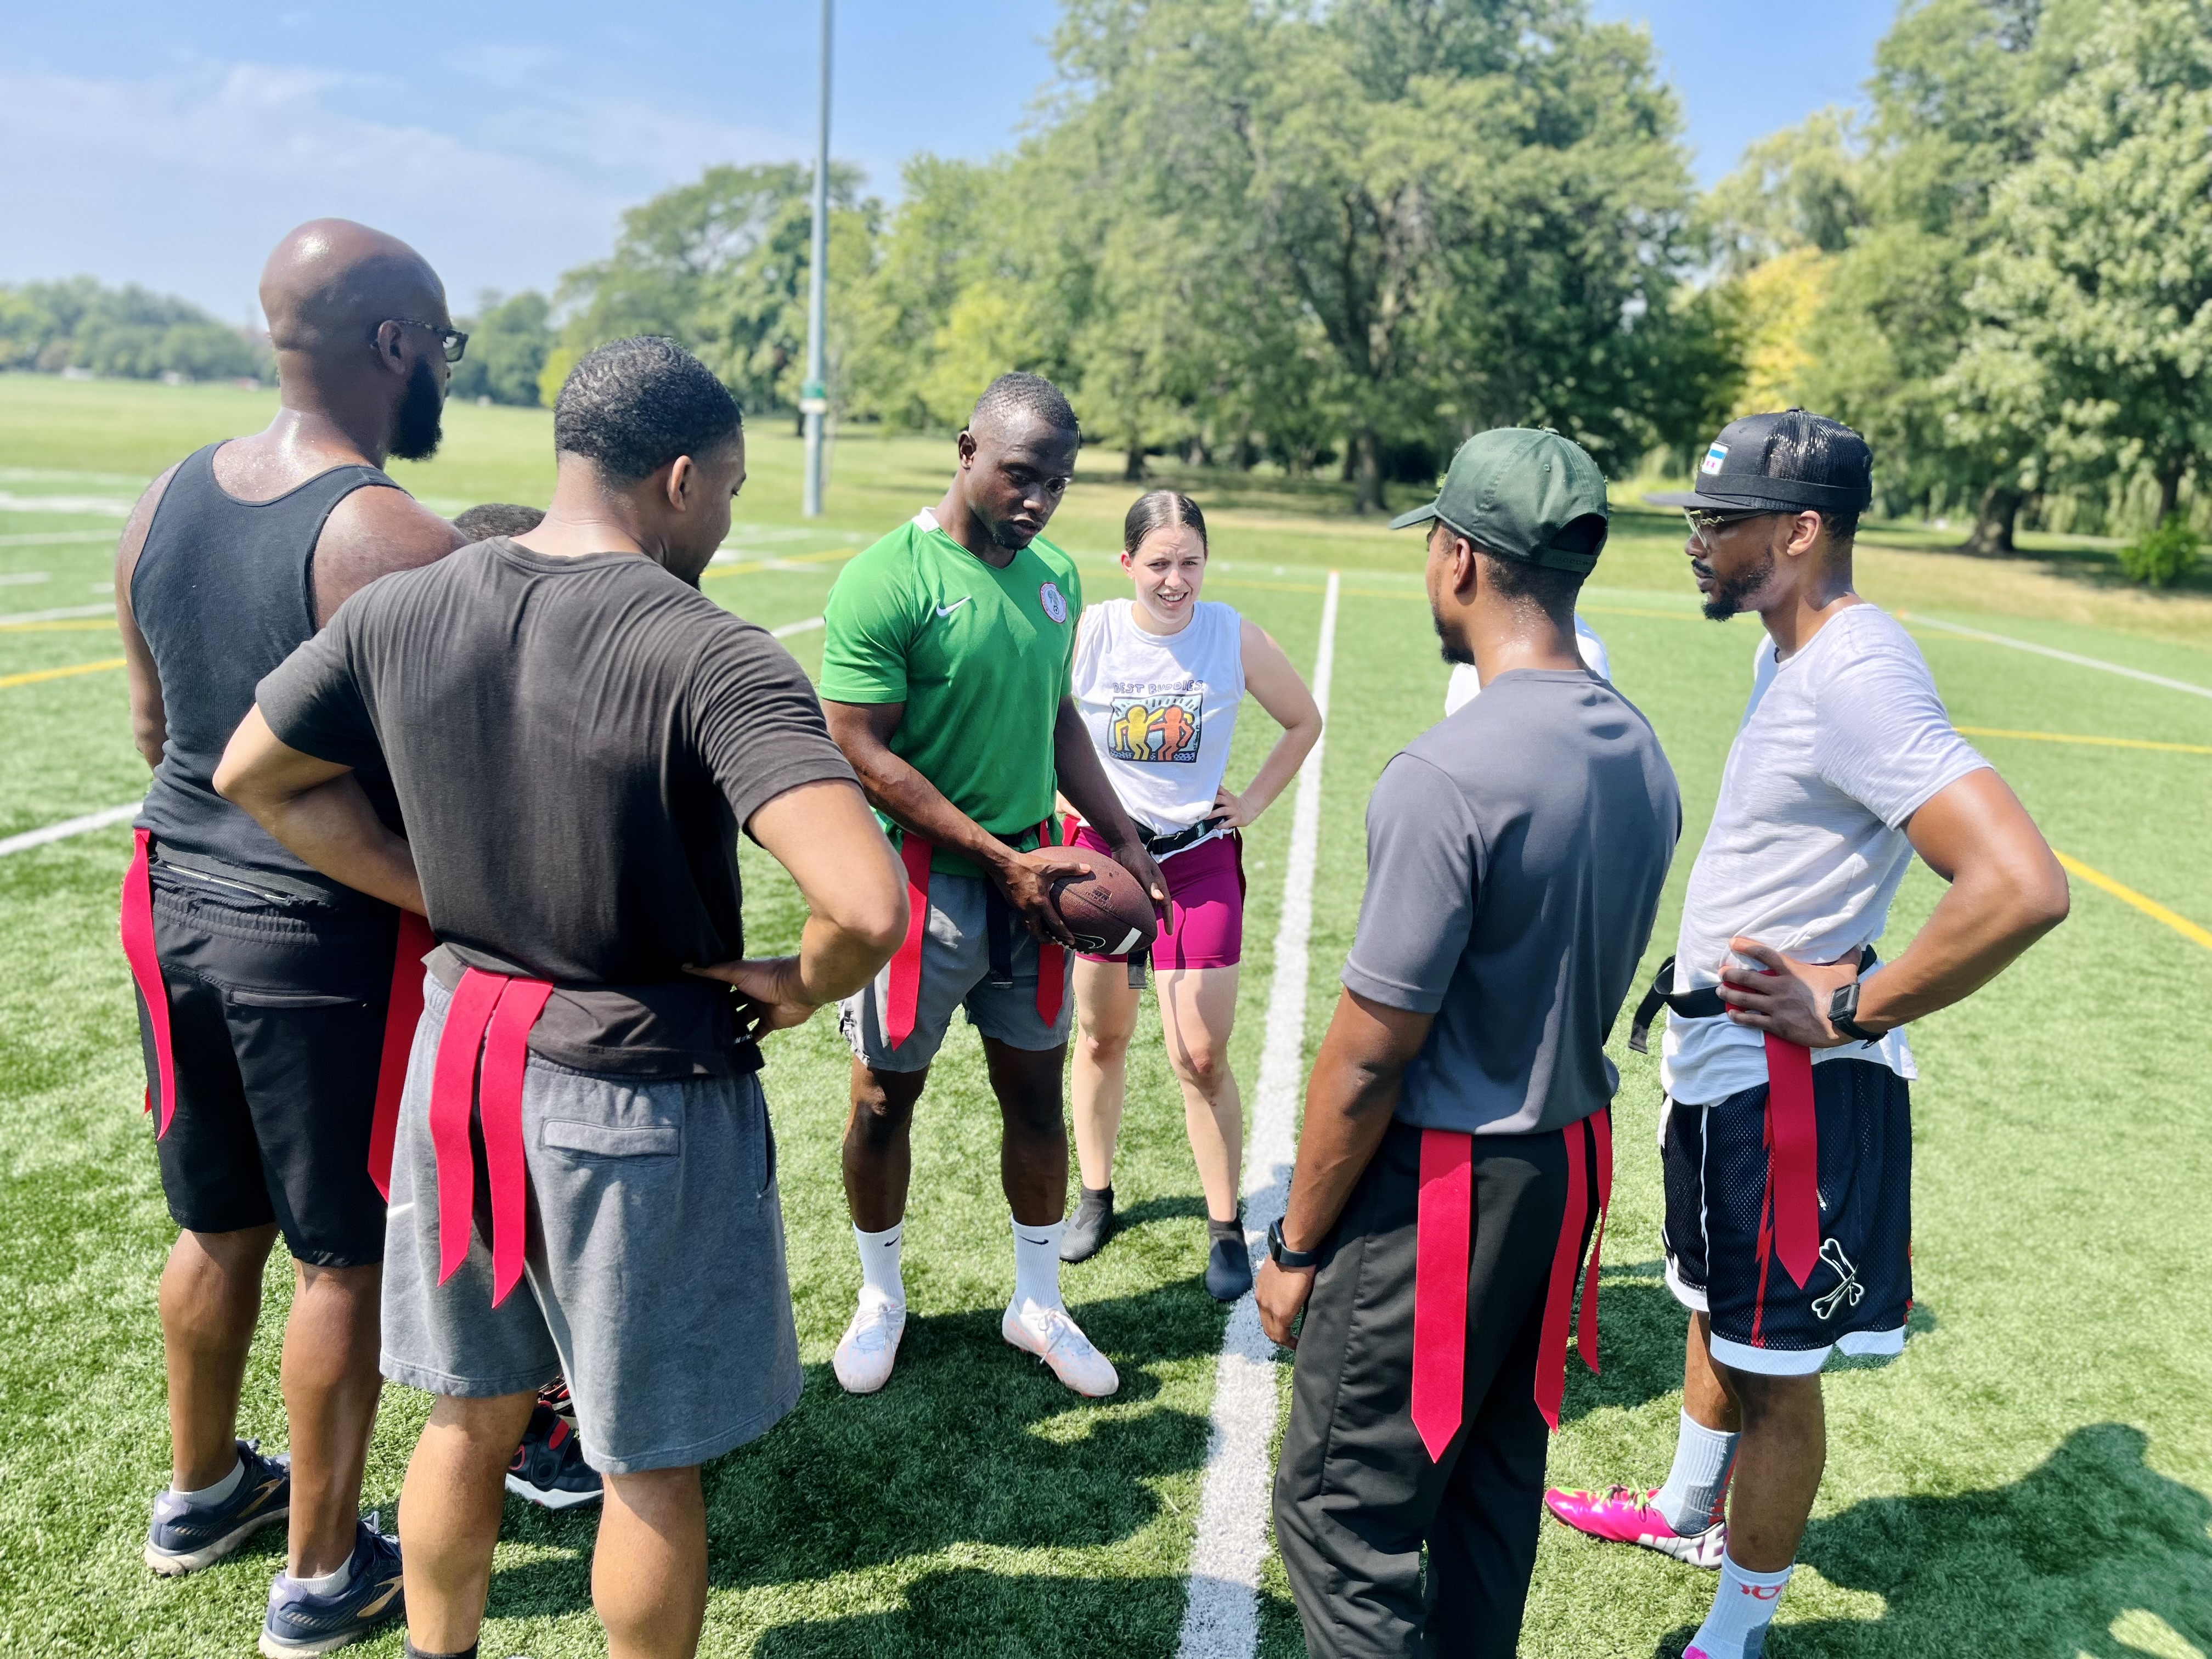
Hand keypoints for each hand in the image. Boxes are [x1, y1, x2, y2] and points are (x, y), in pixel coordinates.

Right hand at [686, 955, 819, 1040]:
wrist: (799, 988)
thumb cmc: (768, 975)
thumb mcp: (735, 971)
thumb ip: (711, 971)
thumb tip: (684, 966)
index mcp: (743, 978)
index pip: (721, 986)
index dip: (708, 992)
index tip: (690, 1000)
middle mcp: (751, 993)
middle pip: (730, 1005)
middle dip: (718, 1013)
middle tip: (698, 1024)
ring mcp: (760, 1009)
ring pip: (741, 1021)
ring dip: (730, 1029)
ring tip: (711, 1039)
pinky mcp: (770, 1023)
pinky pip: (756, 1035)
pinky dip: (747, 1042)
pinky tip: (732, 1050)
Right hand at [988, 845, 1090, 947]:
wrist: (1003, 865)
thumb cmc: (1026, 866)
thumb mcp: (1049, 866)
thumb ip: (1070, 868)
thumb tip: (1088, 869)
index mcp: (1040, 903)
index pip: (1054, 924)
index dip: (1064, 934)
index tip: (1071, 942)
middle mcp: (1028, 910)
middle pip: (1037, 933)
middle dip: (1046, 940)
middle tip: (1055, 942)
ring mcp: (1019, 909)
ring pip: (1028, 928)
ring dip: (1038, 933)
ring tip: (1046, 933)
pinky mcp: (1013, 906)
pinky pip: (1023, 919)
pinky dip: (1031, 923)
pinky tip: (1035, 917)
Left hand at [1107, 837, 1171, 927]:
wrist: (1123, 846)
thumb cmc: (1135, 857)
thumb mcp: (1143, 870)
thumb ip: (1150, 884)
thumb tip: (1160, 899)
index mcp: (1159, 884)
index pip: (1166, 905)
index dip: (1169, 919)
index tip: (1169, 933)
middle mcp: (1152, 887)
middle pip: (1156, 908)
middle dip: (1156, 921)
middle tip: (1151, 936)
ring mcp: (1142, 887)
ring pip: (1146, 906)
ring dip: (1144, 916)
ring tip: (1140, 931)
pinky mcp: (1133, 886)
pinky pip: (1136, 901)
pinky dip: (1135, 909)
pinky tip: (1129, 918)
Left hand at [1207, 784, 1255, 831]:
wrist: (1248, 809)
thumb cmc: (1233, 804)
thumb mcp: (1227, 796)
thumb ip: (1218, 793)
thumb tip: (1205, 791)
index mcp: (1227, 796)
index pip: (1219, 790)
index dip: (1212, 789)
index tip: (1203, 791)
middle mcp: (1230, 802)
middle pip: (1220, 799)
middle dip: (1211, 801)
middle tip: (1202, 806)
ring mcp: (1233, 811)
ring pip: (1222, 811)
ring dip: (1213, 814)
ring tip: (1205, 818)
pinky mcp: (1236, 819)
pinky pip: (1228, 823)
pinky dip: (1221, 825)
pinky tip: (1215, 827)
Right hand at [1255, 1256, 1313, 1348]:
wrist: (1292, 1249)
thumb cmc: (1306, 1274)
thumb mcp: (1306, 1298)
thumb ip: (1298, 1313)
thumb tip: (1298, 1321)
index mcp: (1280, 1313)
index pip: (1280, 1336)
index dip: (1289, 1343)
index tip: (1298, 1344)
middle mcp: (1265, 1306)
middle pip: (1269, 1330)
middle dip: (1279, 1337)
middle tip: (1290, 1338)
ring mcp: (1260, 1294)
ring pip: (1263, 1317)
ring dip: (1272, 1324)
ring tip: (1284, 1323)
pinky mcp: (1259, 1284)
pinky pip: (1261, 1303)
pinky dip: (1268, 1311)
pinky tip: (1277, 1304)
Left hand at [1719, 938, 1865, 1047]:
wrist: (1845, 1018)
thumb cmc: (1845, 992)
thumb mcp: (1846, 969)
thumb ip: (1846, 957)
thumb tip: (1856, 945)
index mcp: (1792, 971)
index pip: (1764, 954)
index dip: (1747, 946)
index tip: (1733, 942)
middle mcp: (1779, 987)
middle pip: (1747, 978)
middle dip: (1731, 974)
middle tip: (1722, 972)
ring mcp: (1776, 1006)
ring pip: (1745, 999)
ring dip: (1730, 994)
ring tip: (1720, 991)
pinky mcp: (1778, 1025)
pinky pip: (1753, 1021)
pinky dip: (1740, 1017)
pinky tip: (1732, 1015)